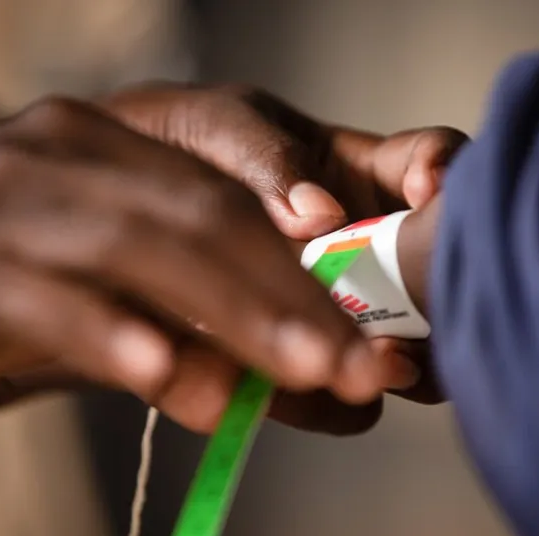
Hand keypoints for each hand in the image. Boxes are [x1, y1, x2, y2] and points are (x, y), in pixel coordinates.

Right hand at [0, 97, 386, 439]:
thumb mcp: (98, 285)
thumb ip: (192, 320)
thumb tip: (304, 379)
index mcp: (102, 143)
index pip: (222, 191)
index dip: (302, 256)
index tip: (366, 316)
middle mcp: (60, 154)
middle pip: (201, 217)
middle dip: (290, 296)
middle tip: (358, 362)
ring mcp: (8, 208)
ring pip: (144, 253)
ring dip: (235, 319)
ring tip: (304, 375)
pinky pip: (57, 308)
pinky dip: (123, 342)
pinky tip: (175, 380)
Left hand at [102, 85, 466, 432]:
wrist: (94, 208)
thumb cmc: (172, 145)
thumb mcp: (220, 126)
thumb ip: (268, 157)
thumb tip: (321, 216)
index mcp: (359, 175)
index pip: (433, 172)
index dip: (444, 181)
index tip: (425, 195)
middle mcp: (359, 251)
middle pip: (436, 283)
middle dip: (437, 304)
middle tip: (412, 313)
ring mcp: (323, 315)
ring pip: (394, 353)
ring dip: (392, 365)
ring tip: (369, 367)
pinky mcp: (277, 366)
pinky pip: (319, 400)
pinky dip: (320, 406)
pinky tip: (308, 396)